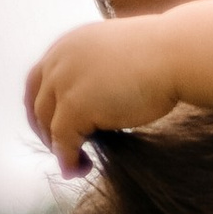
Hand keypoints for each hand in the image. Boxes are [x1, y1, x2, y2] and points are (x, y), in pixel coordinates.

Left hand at [26, 16, 185, 171]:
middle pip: (36, 103)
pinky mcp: (74, 105)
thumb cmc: (161, 56)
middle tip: (65, 152)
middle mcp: (59, 59)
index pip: (38, 80)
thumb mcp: (116, 57)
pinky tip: (79, 169)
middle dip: (47, 132)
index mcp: (68, 44)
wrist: (176, 55)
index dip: (41, 108)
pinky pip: (63, 141)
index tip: (52, 128)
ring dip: (58, 149)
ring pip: (48, 124)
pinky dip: (68, 158)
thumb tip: (93, 103)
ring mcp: (64, 81)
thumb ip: (97, 73)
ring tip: (77, 165)